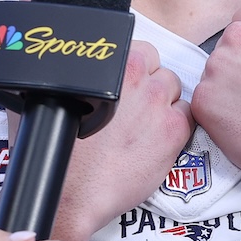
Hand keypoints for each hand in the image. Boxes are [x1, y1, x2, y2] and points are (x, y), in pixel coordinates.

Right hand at [48, 41, 192, 240]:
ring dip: (163, 104)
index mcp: (114, 66)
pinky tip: (154, 139)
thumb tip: (62, 49)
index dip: (135, 70)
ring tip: (143, 125)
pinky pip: (187, 116)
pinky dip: (174, 126)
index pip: (141, 50)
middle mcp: (140, 82)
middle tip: (133, 109)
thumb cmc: (62, 151)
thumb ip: (70, 74)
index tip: (128, 86)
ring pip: (175, 91)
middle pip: (160, 71)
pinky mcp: (173, 132)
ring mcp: (160, 106)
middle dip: (149, 86)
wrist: (72, 191)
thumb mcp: (53, 98)